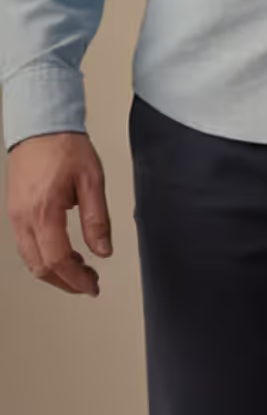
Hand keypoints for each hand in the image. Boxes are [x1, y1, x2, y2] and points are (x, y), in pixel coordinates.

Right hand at [6, 133, 112, 295]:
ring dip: (54, 272)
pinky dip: (43, 258)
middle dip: (66, 282)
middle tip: (90, 284)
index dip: (76, 279)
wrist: (40, 128)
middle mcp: (24, 218)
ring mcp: (16, 217)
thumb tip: (103, 250)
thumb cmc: (66, 149)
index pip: (57, 260)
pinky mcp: (15, 212)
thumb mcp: (92, 181)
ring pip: (30, 259)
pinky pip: (26, 246)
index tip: (93, 286)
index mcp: (44, 212)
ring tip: (80, 273)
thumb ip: (97, 219)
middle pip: (40, 266)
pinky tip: (62, 256)